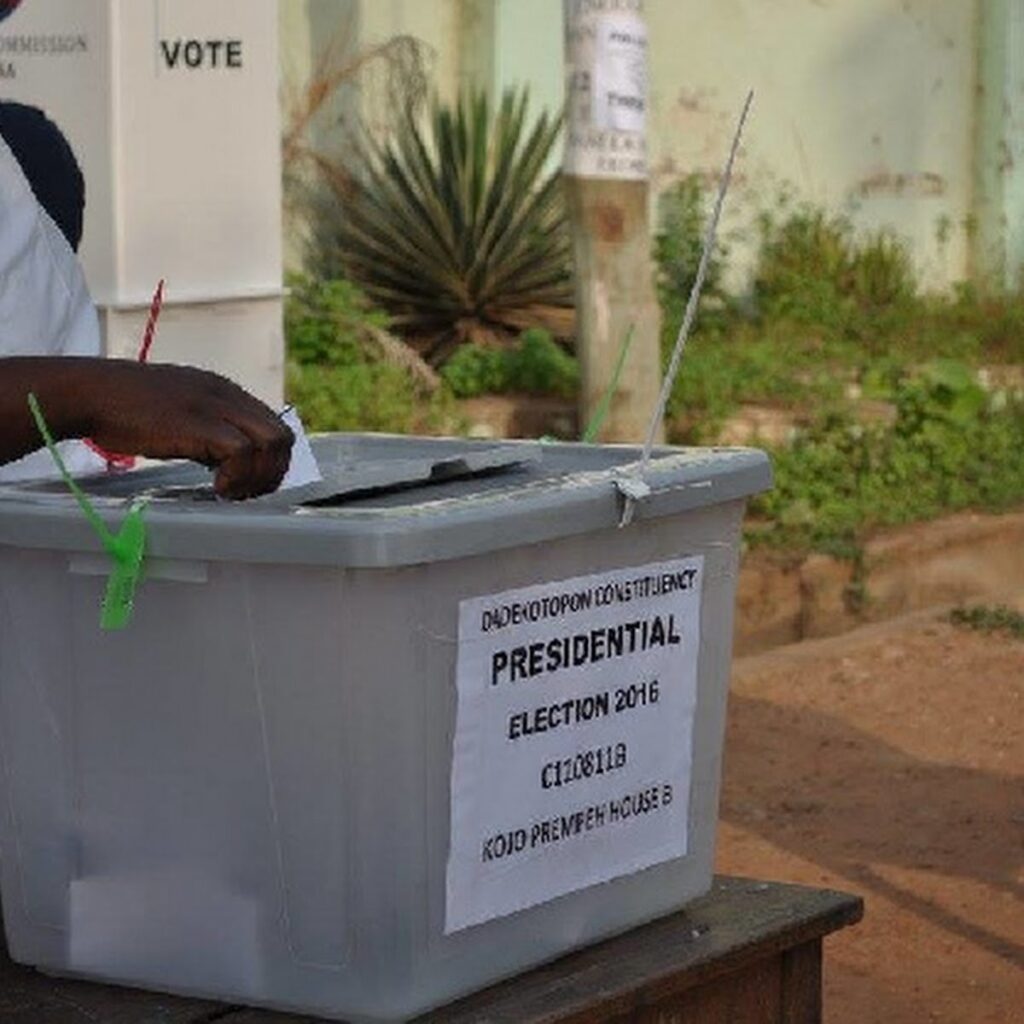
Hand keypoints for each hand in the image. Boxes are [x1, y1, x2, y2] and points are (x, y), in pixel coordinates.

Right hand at [1, 358, 294, 498]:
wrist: (91, 393)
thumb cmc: (125, 409)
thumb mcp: (180, 413)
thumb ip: (209, 431)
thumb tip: (230, 464)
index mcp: (225, 392)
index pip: (274, 425)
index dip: (272, 460)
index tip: (251, 482)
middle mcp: (228, 395)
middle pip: (282, 436)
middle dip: (273, 472)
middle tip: (245, 493)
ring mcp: (216, 407)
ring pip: (271, 442)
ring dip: (258, 476)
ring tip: (230, 492)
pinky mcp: (200, 423)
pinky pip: (242, 451)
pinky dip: (237, 476)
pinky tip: (215, 488)